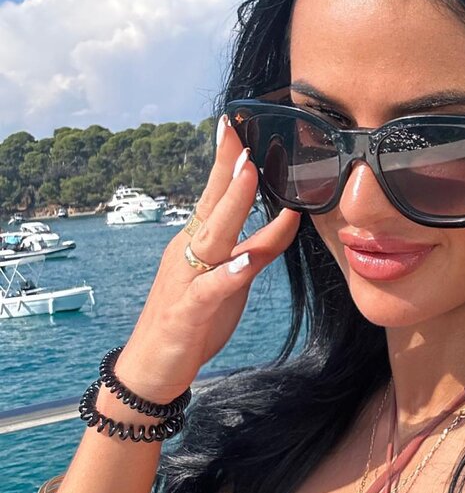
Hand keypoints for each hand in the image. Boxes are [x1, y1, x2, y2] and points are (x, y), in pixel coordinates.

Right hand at [115, 114, 300, 402]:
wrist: (152, 368)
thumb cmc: (193, 321)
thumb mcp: (229, 282)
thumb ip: (253, 251)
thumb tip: (284, 223)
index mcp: (196, 243)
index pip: (213, 195)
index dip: (225, 162)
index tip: (235, 124)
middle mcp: (188, 254)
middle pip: (212, 206)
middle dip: (229, 170)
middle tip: (245, 134)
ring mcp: (187, 281)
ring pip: (211, 238)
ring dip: (231, 205)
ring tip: (248, 175)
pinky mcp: (189, 313)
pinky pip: (211, 290)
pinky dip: (228, 275)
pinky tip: (244, 263)